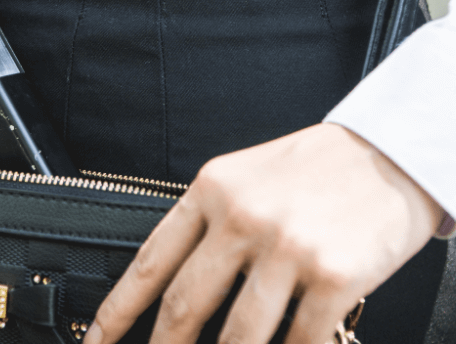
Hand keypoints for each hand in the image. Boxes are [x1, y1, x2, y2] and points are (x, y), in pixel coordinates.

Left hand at [84, 123, 442, 343]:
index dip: (117, 309)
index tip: (96, 340)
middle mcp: (242, 217)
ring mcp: (287, 248)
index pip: (152, 260)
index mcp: (212, 190)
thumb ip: (207, 223)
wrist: (383, 154)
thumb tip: (172, 282)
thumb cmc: (308, 169)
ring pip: (238, 337)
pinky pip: (299, 342)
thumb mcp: (243, 178)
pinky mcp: (334, 277)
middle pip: (185, 305)